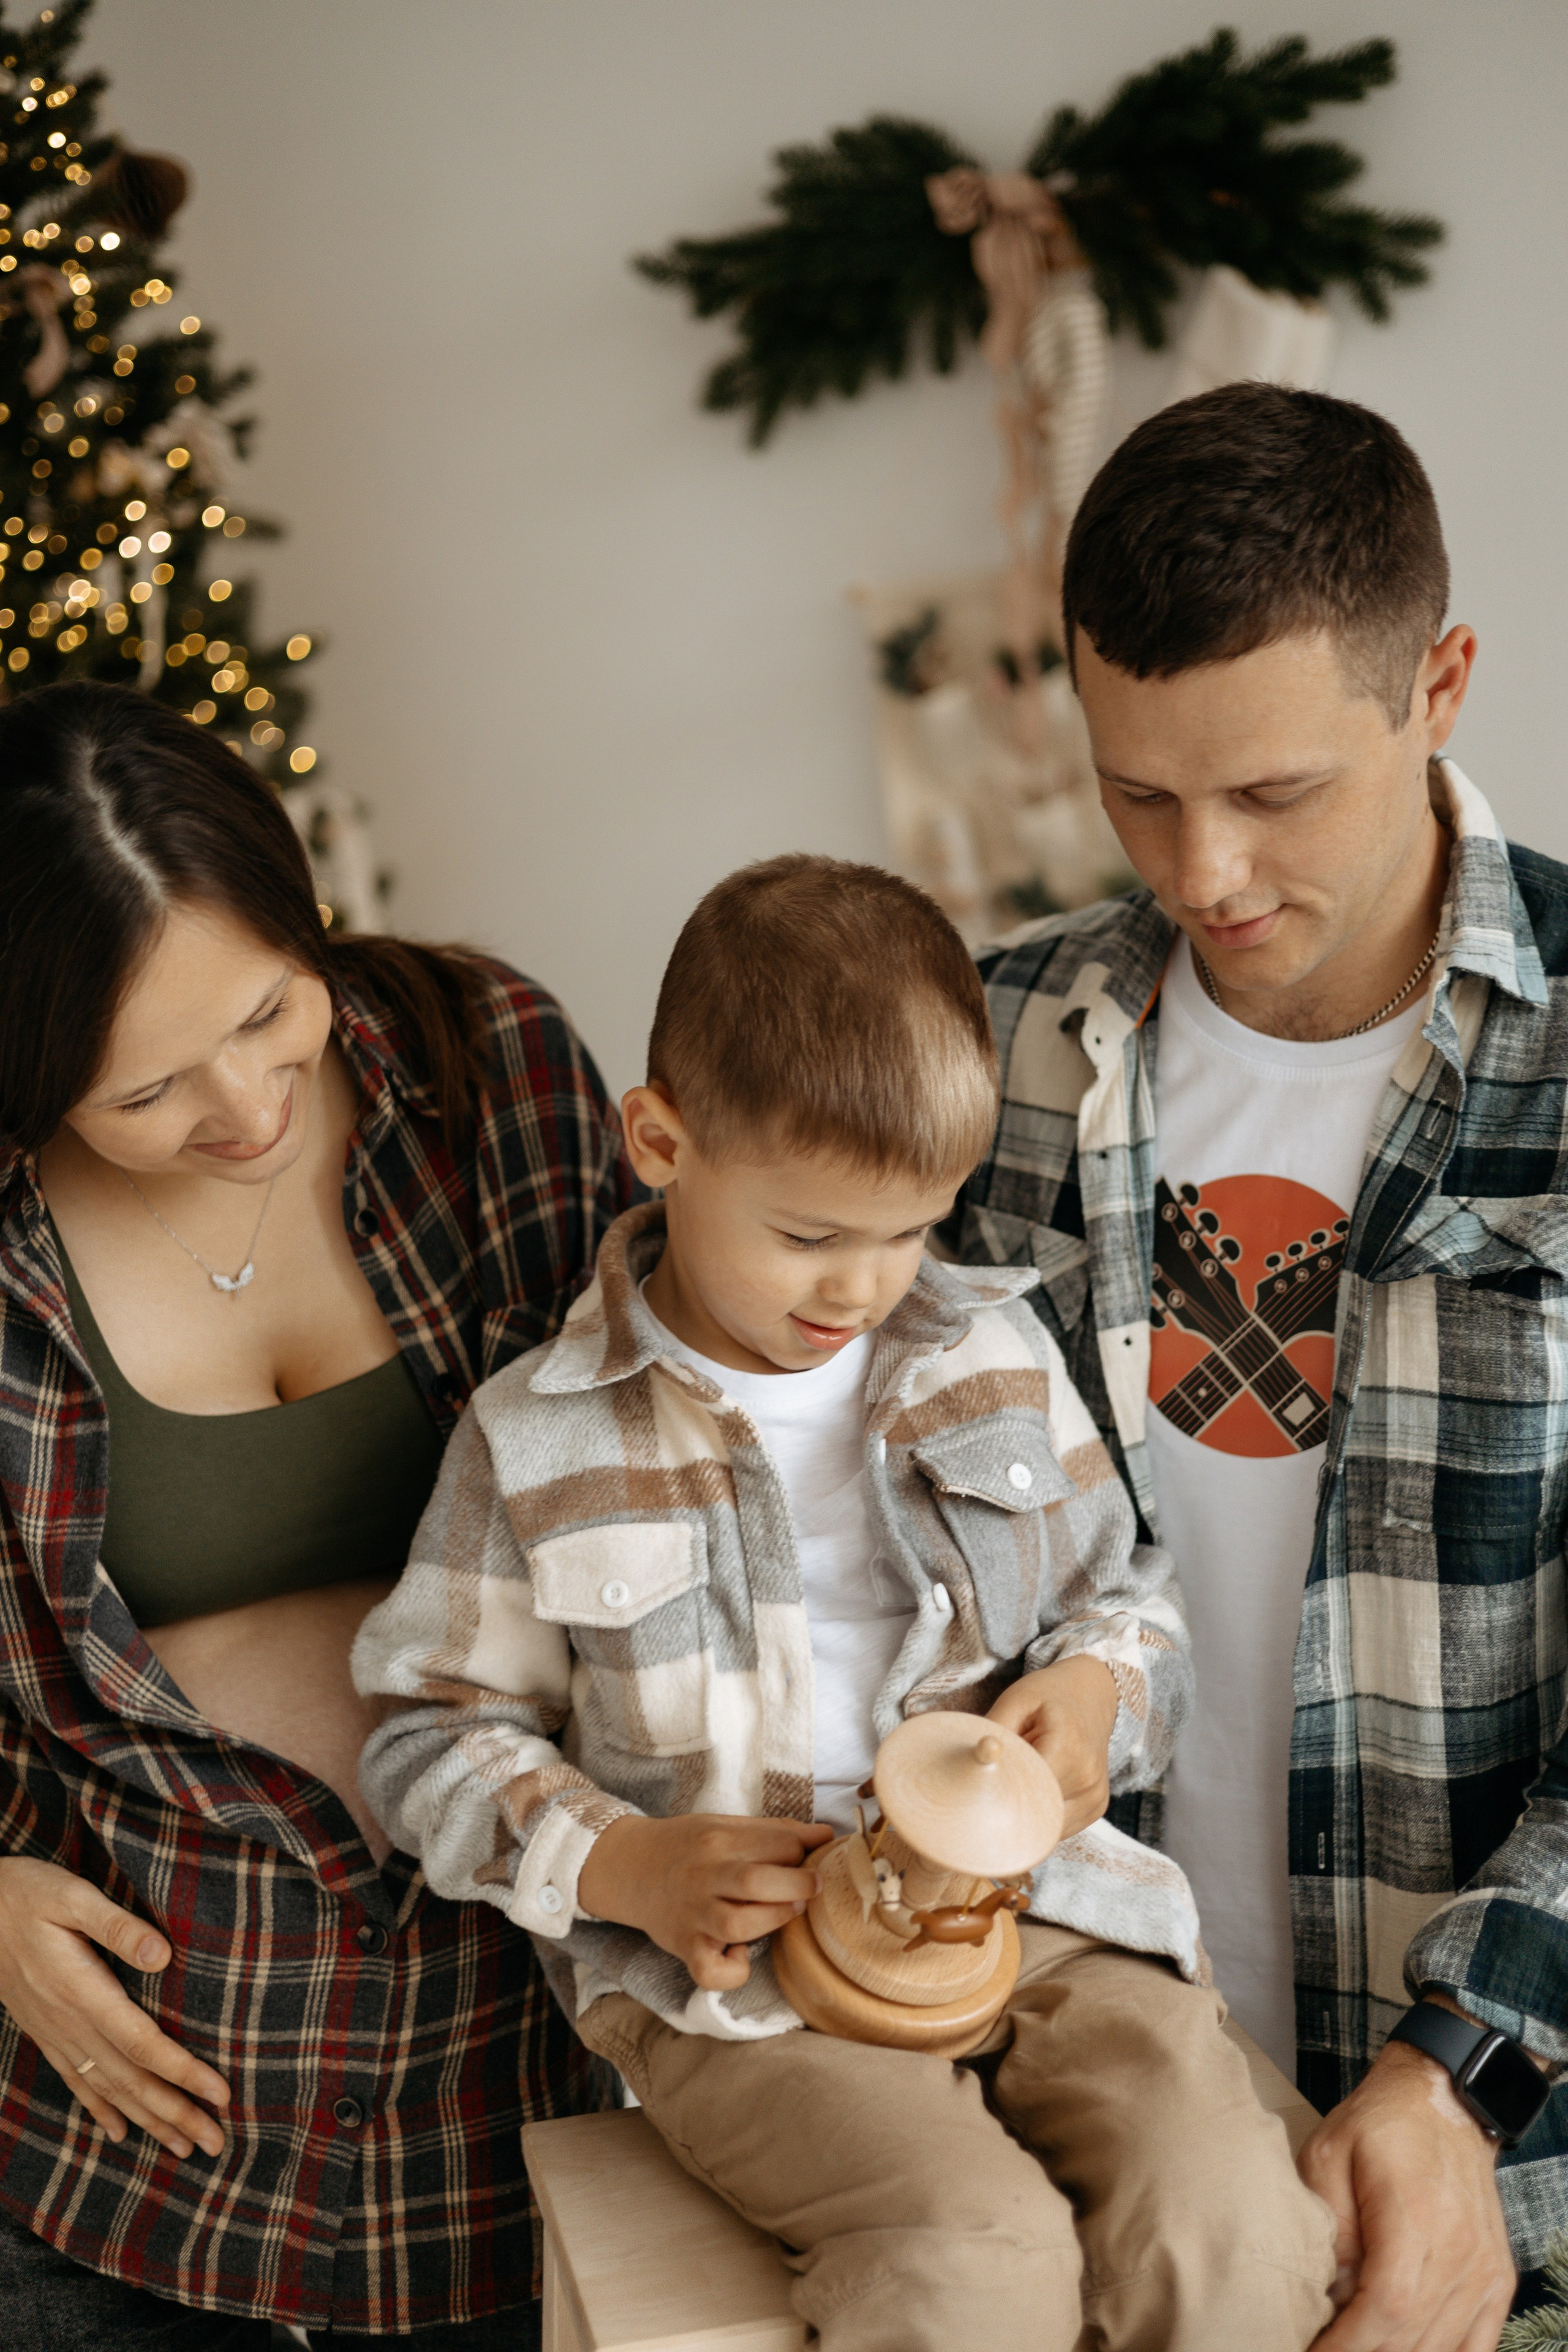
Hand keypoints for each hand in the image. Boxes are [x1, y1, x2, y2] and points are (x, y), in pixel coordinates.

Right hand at [0, 1857, 229, 2159]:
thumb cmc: (28, 1894)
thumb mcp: (72, 1896)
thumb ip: (118, 1926)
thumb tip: (163, 1955)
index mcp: (83, 1991)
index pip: (143, 2044)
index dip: (183, 2073)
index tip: (221, 2095)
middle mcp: (70, 2023)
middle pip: (131, 2080)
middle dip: (176, 2114)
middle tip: (217, 2143)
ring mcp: (55, 2033)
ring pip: (107, 2089)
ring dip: (147, 2121)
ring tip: (184, 2149)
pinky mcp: (45, 2032)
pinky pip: (76, 2081)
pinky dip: (101, 2110)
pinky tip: (119, 2132)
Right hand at [577, 1813, 832, 1991]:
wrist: (628, 1866)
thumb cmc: (688, 1846)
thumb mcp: (724, 1825)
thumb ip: (774, 1831)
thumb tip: (827, 1836)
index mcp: (718, 1839)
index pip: (775, 1843)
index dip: (804, 1851)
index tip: (814, 1859)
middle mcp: (704, 1876)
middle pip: (756, 1882)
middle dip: (797, 1885)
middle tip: (814, 1887)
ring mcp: (692, 1914)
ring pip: (737, 1925)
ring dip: (773, 1920)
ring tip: (788, 1913)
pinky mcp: (683, 1946)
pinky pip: (710, 1971)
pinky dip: (733, 1971)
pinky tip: (743, 1954)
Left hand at [987, 1654, 1117, 1837]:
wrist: (1092, 1692)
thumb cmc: (1049, 1694)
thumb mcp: (1017, 1700)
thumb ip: (995, 1731)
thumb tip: (972, 1761)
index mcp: (1067, 1748)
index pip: (1024, 1787)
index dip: (997, 1787)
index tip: (979, 1781)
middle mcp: (1088, 1778)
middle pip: (1035, 1812)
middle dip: (1009, 1803)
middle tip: (993, 1785)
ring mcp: (1095, 1797)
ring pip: (1047, 1825)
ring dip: (1027, 1809)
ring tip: (1022, 1777)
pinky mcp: (1096, 1807)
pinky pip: (1060, 1824)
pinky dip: (1042, 1812)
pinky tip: (1037, 1785)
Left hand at [1297, 2030, 1515, 2349]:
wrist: (1446, 2101)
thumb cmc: (1381, 2125)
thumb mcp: (1328, 2153)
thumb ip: (1326, 2225)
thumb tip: (1326, 2293)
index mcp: (1413, 2218)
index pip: (1384, 2308)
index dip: (1347, 2345)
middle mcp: (1459, 2253)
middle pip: (1412, 2339)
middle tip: (1325, 2349)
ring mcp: (1484, 2272)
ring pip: (1441, 2349)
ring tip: (1354, 2346)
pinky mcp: (1495, 2280)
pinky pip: (1477, 2347)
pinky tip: (1406, 2350)